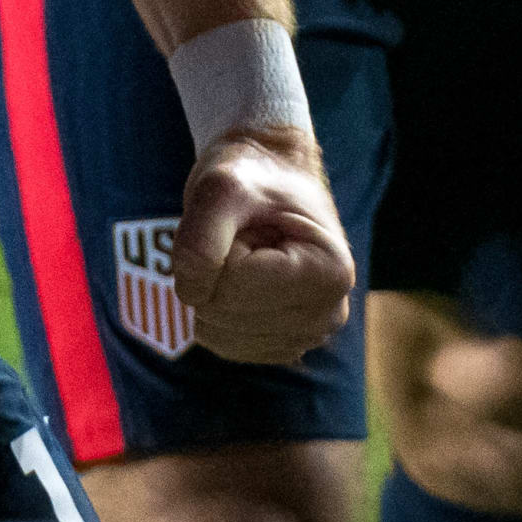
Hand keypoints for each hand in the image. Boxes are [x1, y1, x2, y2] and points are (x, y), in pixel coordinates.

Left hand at [171, 131, 355, 366]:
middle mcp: (329, 313)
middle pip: (222, 312)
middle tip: (244, 235)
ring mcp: (307, 335)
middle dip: (214, 267)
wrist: (267, 176)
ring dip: (212, 286)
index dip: (221, 245)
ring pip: (215, 332)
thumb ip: (199, 240)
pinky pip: (219, 342)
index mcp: (330, 272)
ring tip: (246, 254)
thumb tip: (191, 299)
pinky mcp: (280, 346)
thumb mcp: (219, 187)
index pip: (232, 283)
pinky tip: (242, 278)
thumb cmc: (250, 176)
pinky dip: (213, 308)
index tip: (251, 221)